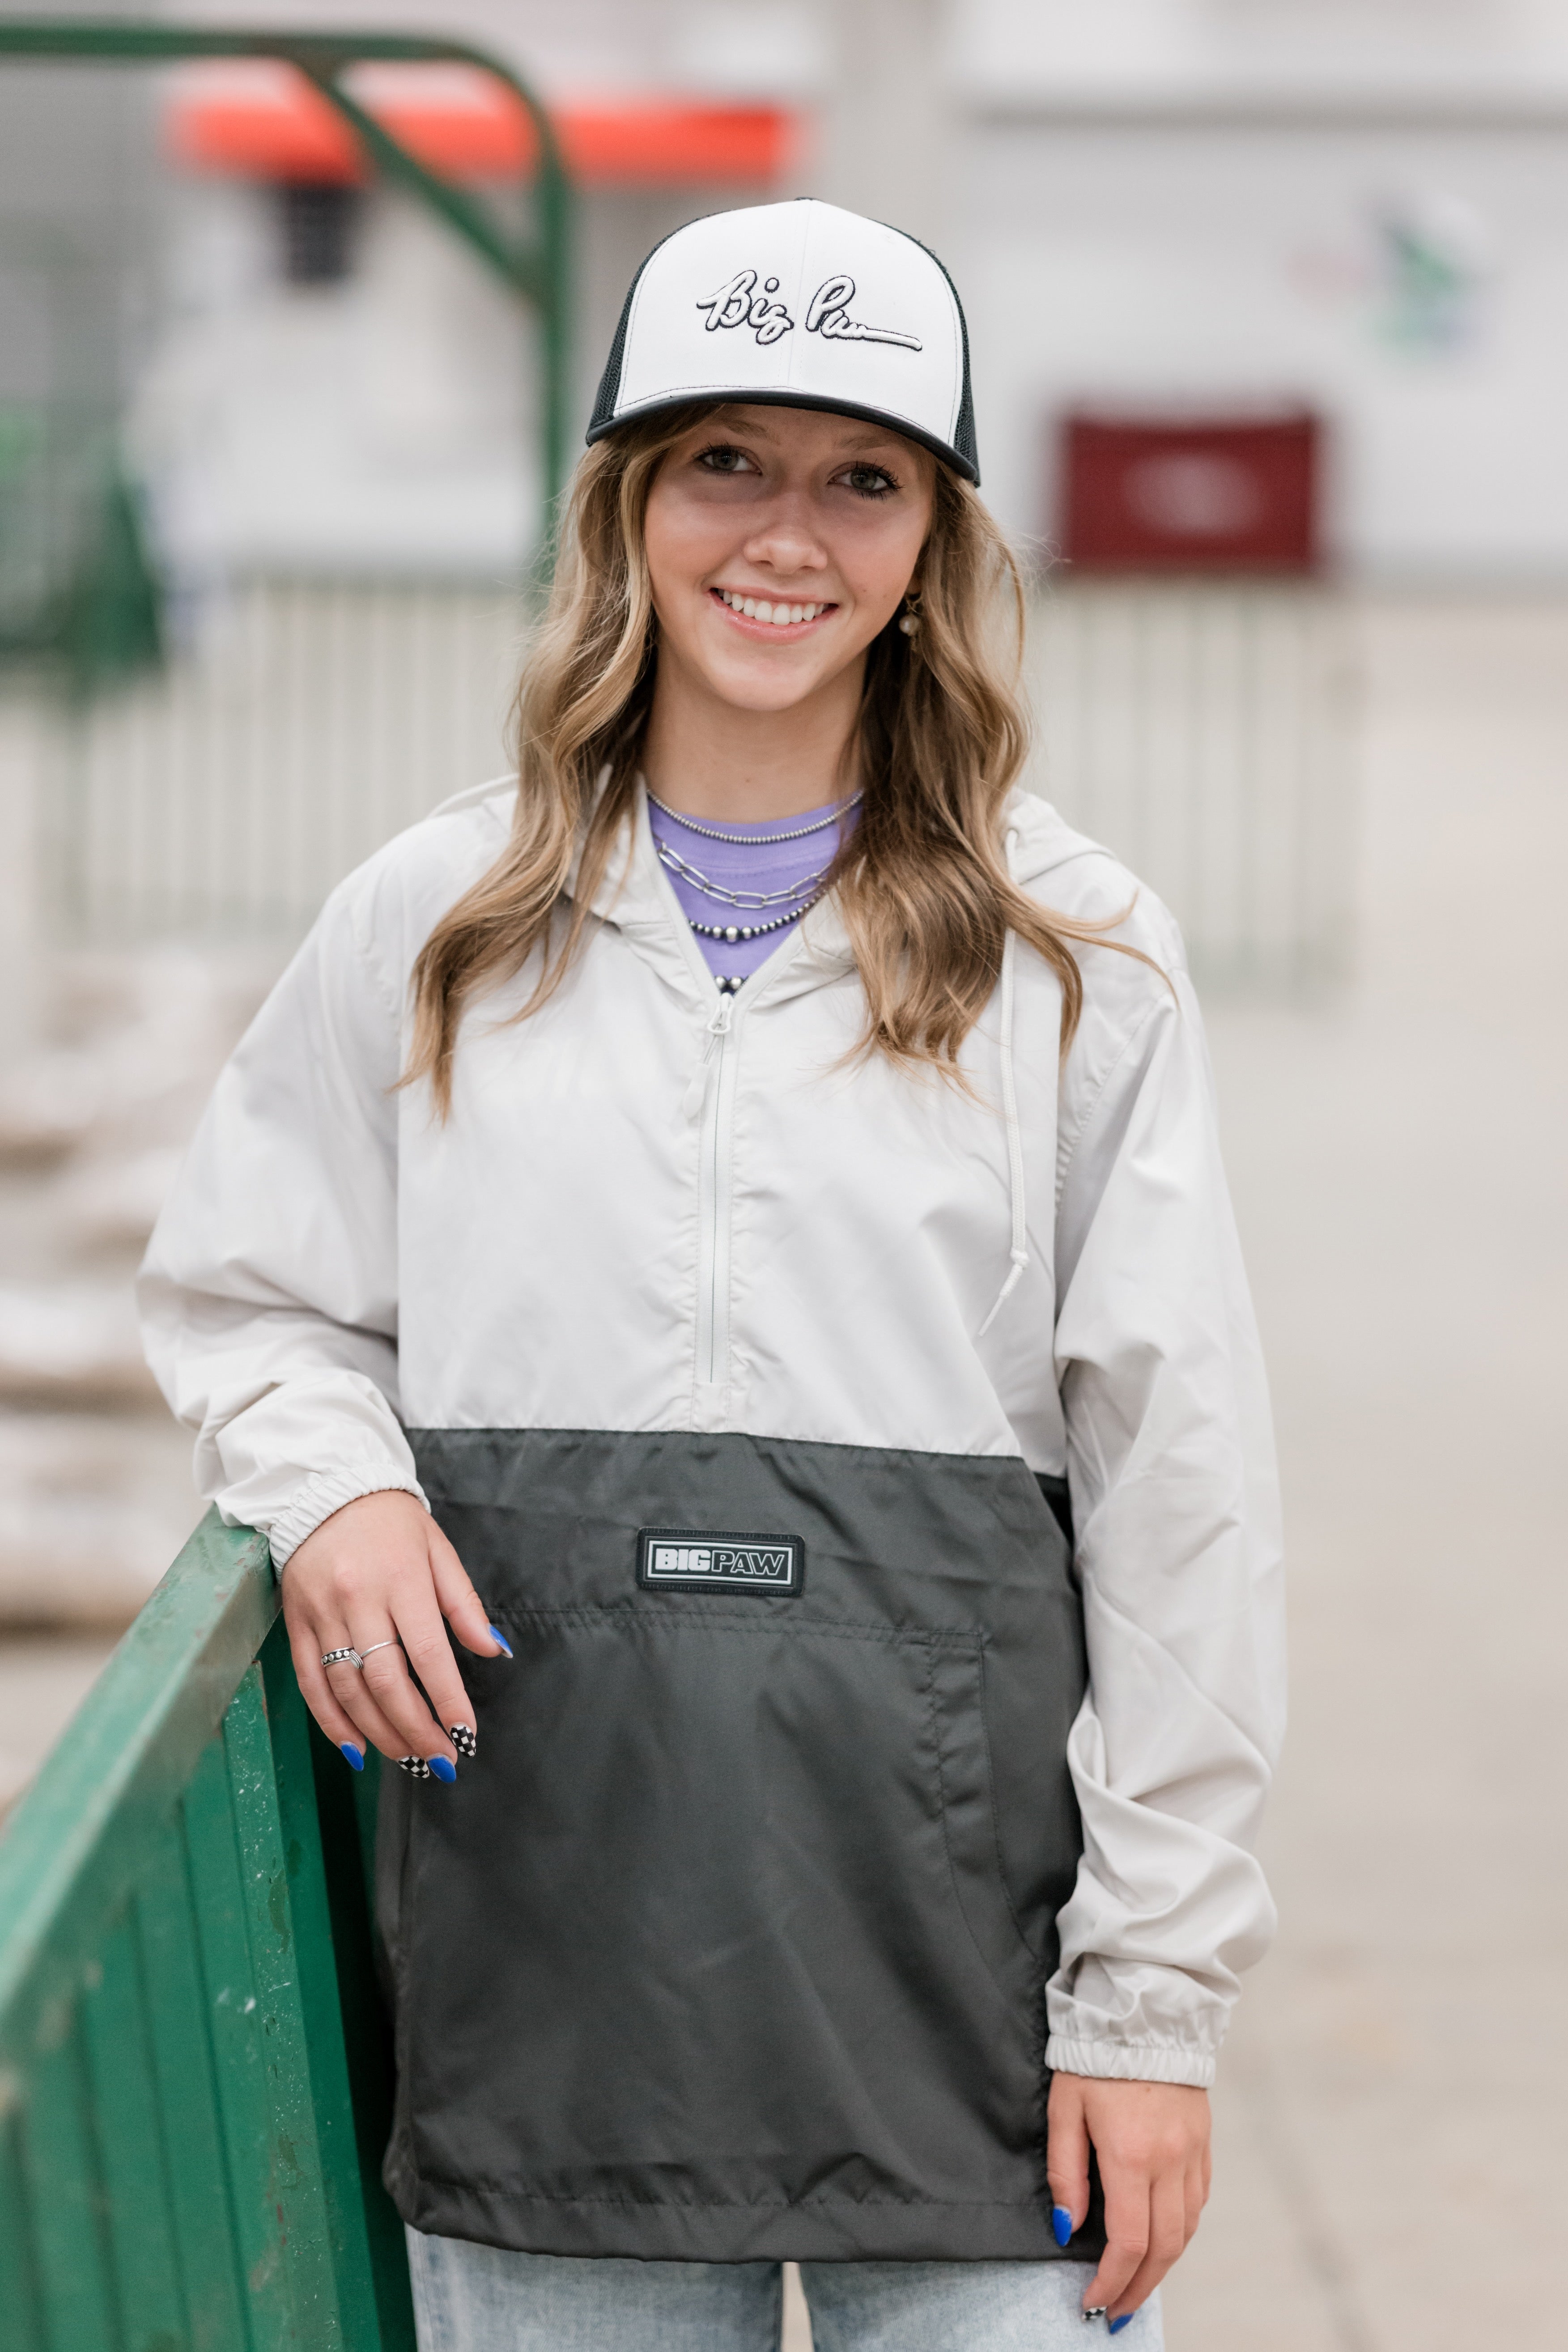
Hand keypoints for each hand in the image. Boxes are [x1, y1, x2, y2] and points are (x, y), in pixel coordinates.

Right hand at [280, 1490, 507, 1774]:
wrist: (324, 1488)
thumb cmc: (391, 1521)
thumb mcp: (438, 1549)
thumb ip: (464, 1604)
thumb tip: (494, 1649)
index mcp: (402, 1579)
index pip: (429, 1654)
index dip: (448, 1701)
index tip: (466, 1734)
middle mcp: (359, 1600)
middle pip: (387, 1682)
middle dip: (417, 1729)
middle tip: (440, 1761)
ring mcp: (323, 1614)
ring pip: (349, 1689)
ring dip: (380, 1733)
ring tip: (408, 1759)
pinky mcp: (296, 1623)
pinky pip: (312, 1682)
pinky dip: (332, 1722)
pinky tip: (355, 1748)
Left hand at [1046, 2072, 1210, 2325]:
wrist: (1144, 2012)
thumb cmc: (1095, 2057)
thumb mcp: (1064, 2108)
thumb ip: (1066, 2172)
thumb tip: (1068, 2229)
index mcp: (1131, 2155)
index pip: (1128, 2241)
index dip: (1112, 2281)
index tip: (1093, 2302)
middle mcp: (1170, 2161)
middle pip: (1164, 2248)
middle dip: (1140, 2288)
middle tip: (1118, 2313)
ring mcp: (1193, 2153)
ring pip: (1186, 2229)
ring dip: (1163, 2265)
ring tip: (1137, 2284)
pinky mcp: (1204, 2142)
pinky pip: (1198, 2201)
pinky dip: (1181, 2229)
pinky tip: (1162, 2238)